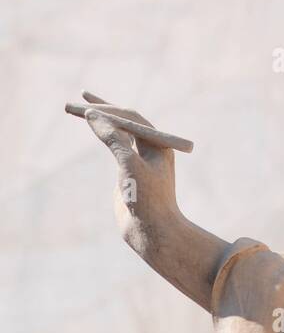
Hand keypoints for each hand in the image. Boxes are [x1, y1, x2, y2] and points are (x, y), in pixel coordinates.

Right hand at [78, 90, 229, 308]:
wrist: (152, 232)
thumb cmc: (146, 199)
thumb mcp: (128, 165)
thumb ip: (113, 139)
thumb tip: (93, 115)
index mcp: (158, 144)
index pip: (130, 118)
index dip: (108, 110)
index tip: (85, 106)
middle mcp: (150, 149)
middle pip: (123, 122)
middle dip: (101, 111)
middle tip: (77, 100)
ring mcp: (139, 161)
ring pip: (117, 134)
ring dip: (100, 121)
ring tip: (79, 109)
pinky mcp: (129, 174)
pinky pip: (115, 149)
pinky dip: (102, 137)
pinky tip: (94, 128)